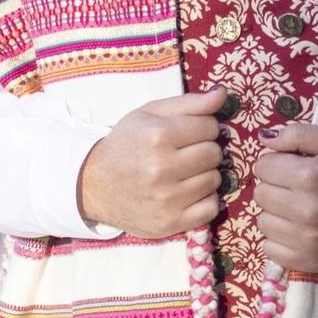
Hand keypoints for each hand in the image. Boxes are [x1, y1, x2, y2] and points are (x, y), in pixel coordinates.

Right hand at [76, 90, 226, 236]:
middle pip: (214, 154)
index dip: (203, 127)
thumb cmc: (126, 144)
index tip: (189, 133)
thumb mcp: (150, 114)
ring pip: (215, 180)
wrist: (94, 184)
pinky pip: (211, 208)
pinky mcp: (171, 222)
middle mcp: (162, 168)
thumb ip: (189, 103)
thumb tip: (223, 94)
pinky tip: (188, 193)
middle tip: (186, 153)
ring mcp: (167, 199)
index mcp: (158, 136)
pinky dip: (204, 200)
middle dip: (205, 150)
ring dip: (205, 174)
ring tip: (184, 172)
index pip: (210, 127)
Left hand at [255, 123, 317, 274]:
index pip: (262, 166)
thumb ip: (297, 134)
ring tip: (299, 209)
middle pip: (260, 194)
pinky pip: (269, 248)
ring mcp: (305, 239)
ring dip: (276, 214)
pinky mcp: (306, 261)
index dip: (275, 163)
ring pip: (263, 222)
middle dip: (274, 187)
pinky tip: (298, 230)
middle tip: (297, 189)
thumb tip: (263, 138)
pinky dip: (279, 239)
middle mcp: (305, 209)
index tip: (292, 168)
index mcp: (309, 176)